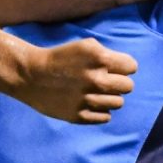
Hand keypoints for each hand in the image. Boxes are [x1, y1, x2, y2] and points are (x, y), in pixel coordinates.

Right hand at [6, 37, 136, 124]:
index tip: (112, 68)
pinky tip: (88, 103)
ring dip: (109, 97)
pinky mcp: (79, 116)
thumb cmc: (61, 58)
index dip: (123, 67)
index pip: (132, 67)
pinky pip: (106, 117)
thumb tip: (128, 70)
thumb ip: (109, 55)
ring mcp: (88, 99)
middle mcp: (96, 79)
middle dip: (118, 82)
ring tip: (94, 92)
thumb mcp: (86, 46)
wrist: (30, 75)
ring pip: (118, 103)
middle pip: (128, 87)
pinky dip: (100, 111)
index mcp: (99, 58)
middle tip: (103, 81)